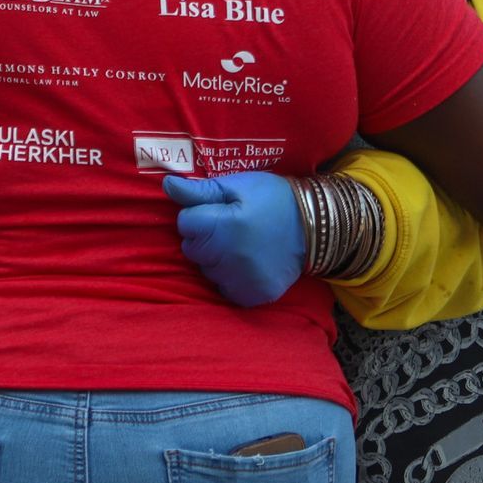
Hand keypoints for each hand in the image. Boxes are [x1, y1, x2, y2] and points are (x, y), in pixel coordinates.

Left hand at [163, 172, 304, 306]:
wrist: (315, 227)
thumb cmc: (273, 199)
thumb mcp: (238, 185)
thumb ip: (200, 190)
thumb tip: (167, 186)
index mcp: (223, 227)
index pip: (185, 224)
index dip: (199, 215)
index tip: (220, 211)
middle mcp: (228, 259)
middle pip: (192, 249)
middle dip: (205, 237)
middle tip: (231, 228)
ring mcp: (240, 282)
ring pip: (206, 271)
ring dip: (216, 259)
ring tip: (242, 245)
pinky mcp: (251, 297)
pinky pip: (224, 289)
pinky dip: (230, 279)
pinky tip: (247, 264)